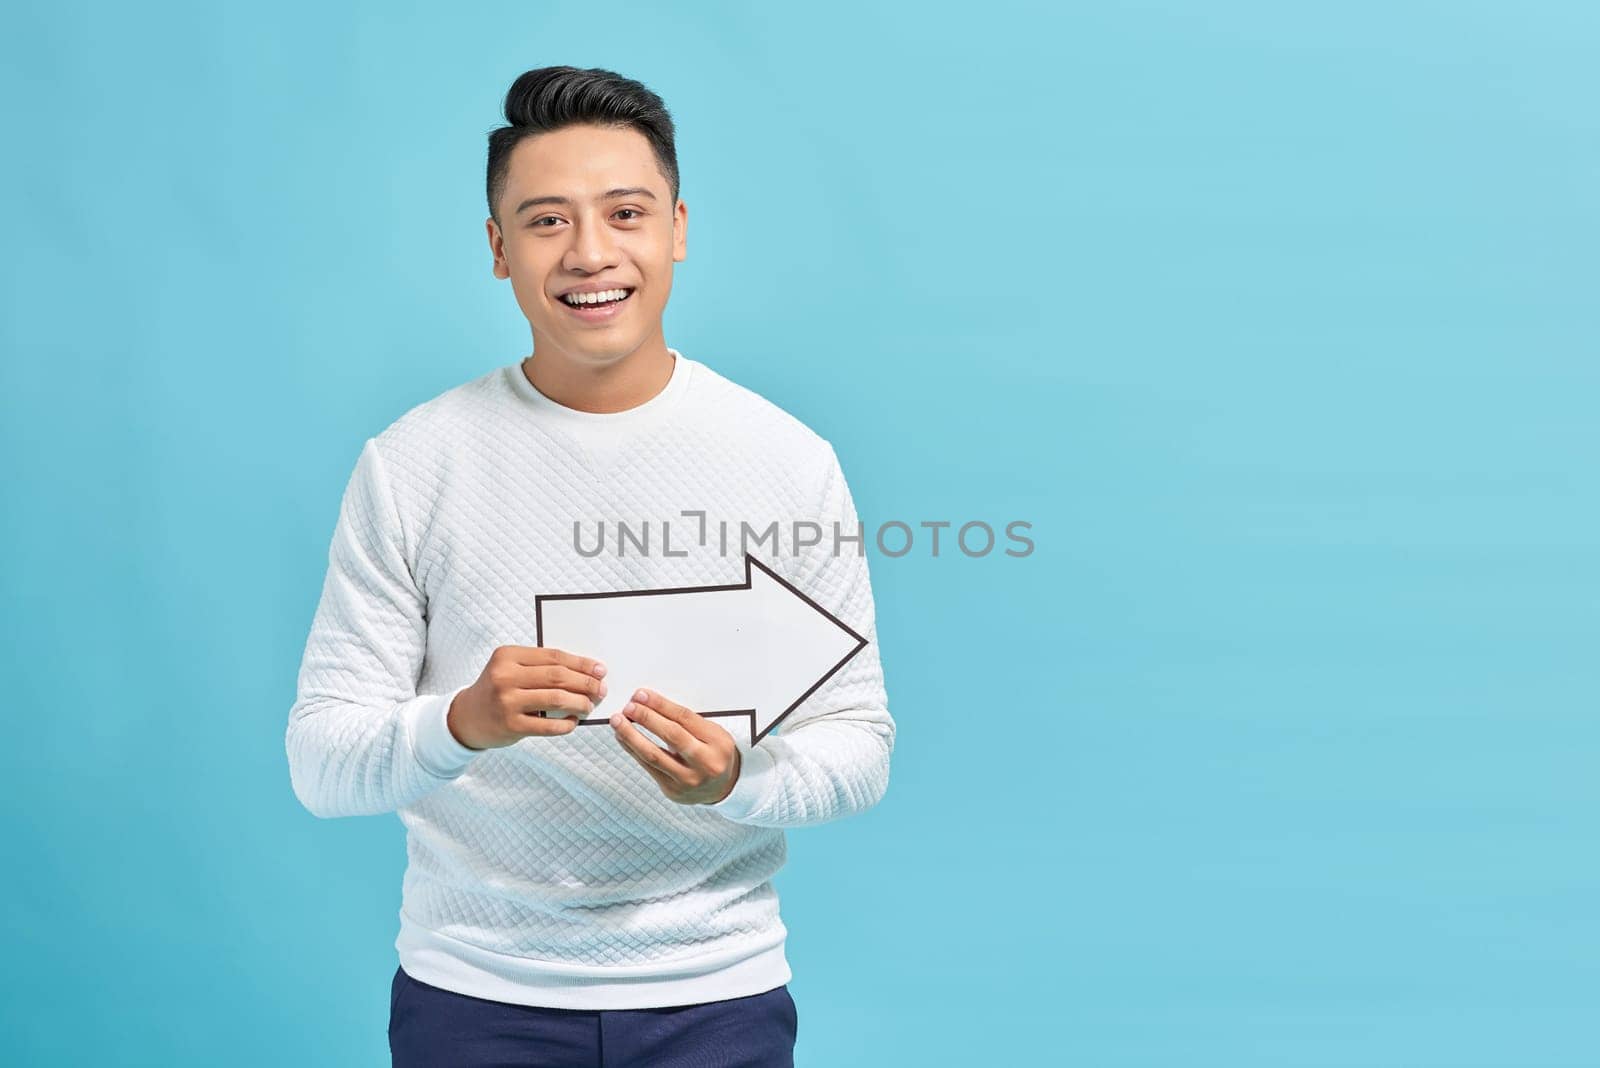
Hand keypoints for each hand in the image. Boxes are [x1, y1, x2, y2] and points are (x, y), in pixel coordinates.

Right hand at [447, 645, 606, 749]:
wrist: (467, 717)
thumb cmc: (498, 690)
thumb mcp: (511, 669)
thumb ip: (540, 667)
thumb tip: (586, 672)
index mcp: (507, 655)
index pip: (554, 656)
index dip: (581, 663)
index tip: (600, 670)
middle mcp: (505, 676)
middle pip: (557, 676)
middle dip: (585, 683)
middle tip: (601, 689)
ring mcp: (507, 701)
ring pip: (556, 698)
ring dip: (580, 702)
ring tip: (589, 705)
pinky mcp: (511, 725)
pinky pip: (548, 725)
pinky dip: (566, 724)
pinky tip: (573, 721)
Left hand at [610, 688, 741, 804]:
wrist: (723, 787)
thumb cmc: (714, 753)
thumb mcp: (712, 733)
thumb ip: (686, 721)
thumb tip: (649, 704)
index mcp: (718, 742)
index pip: (685, 718)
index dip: (661, 705)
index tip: (642, 695)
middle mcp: (705, 763)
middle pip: (671, 735)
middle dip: (647, 718)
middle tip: (629, 707)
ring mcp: (688, 780)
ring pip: (654, 755)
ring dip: (631, 736)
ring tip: (618, 722)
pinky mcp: (672, 790)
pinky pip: (648, 767)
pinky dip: (633, 750)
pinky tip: (623, 738)